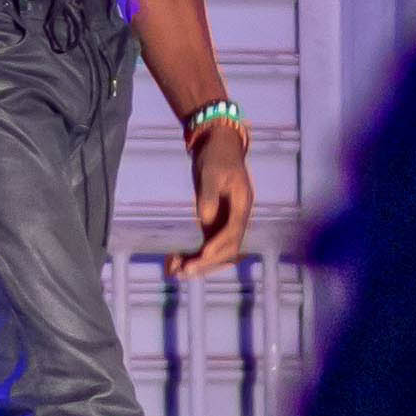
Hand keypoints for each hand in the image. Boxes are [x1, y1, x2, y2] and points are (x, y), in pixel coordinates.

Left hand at [169, 116, 252, 276]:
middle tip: (183, 271)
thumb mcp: (211, 171)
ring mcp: (226, 222)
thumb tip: (205, 219)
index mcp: (241, 204)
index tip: (202, 256)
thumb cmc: (216, 155)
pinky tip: (175, 260)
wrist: (218, 144)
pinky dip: (194, 255)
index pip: (233, 233)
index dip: (219, 247)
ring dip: (199, 263)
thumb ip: (209, 195)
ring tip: (174, 270)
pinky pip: (207, 245)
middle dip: (207, 262)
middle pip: (227, 249)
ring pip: (218, 252)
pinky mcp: (214, 222)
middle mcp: (237, 217)